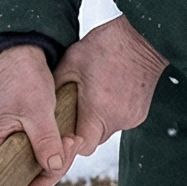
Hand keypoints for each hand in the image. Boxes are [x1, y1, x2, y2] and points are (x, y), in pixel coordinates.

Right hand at [0, 44, 73, 185]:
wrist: (24, 54)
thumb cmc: (24, 78)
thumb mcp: (37, 110)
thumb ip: (45, 140)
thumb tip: (54, 167)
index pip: (2, 182)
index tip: (53, 173)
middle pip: (21, 176)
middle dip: (50, 169)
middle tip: (71, 147)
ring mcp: (8, 139)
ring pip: (32, 164)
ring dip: (55, 158)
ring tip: (73, 140)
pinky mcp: (21, 133)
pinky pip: (36, 152)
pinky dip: (53, 148)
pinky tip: (68, 138)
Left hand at [56, 15, 168, 157]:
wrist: (142, 38)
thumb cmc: (108, 46)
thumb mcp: (71, 62)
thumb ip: (56, 87)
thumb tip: (44, 105)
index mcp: (98, 109)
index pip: (82, 147)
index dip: (70, 143)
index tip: (63, 129)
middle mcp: (118, 119)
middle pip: (94, 141)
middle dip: (81, 130)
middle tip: (73, 109)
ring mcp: (132, 118)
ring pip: (106, 132)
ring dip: (95, 121)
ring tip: (91, 97)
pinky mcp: (140, 114)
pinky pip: (118, 122)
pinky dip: (109, 114)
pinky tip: (106, 94)